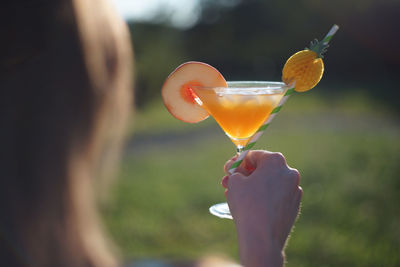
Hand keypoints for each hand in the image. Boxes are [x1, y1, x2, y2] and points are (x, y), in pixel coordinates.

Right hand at [222, 150, 302, 266]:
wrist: (262, 237)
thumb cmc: (247, 204)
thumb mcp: (234, 181)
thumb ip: (236, 171)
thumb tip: (240, 173)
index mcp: (275, 161)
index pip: (253, 155)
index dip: (237, 163)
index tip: (228, 171)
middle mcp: (289, 172)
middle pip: (263, 169)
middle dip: (244, 176)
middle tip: (229, 182)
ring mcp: (294, 190)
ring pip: (269, 184)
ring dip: (252, 187)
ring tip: (235, 196)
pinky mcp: (294, 206)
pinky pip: (276, 197)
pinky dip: (264, 199)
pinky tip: (250, 207)